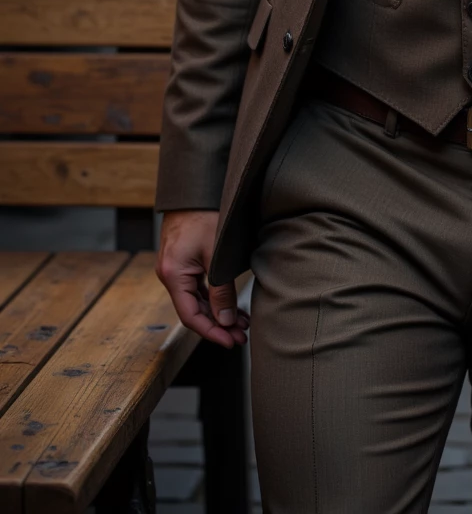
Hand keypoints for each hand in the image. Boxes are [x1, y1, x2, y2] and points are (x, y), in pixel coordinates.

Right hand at [156, 209, 248, 348]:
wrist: (194, 188)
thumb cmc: (205, 215)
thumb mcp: (217, 255)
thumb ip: (221, 291)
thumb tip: (227, 322)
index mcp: (173, 275)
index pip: (191, 316)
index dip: (212, 332)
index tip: (231, 342)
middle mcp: (170, 274)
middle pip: (194, 310)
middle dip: (219, 324)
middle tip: (242, 335)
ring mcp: (176, 268)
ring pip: (197, 300)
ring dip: (219, 312)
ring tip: (242, 323)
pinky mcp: (183, 261)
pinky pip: (197, 287)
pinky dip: (214, 297)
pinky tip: (231, 304)